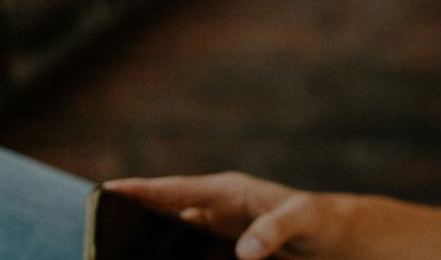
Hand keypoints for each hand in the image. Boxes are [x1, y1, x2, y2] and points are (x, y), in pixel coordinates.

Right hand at [102, 172, 357, 259]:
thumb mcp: (302, 219)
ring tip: (126, 257)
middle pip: (165, 220)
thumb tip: (244, 251)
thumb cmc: (320, 220)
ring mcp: (216, 237)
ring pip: (174, 245)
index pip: (177, 190)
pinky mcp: (222, 256)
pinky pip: (191, 259)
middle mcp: (215, 212)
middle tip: (104, 238)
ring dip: (155, 251)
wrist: (336, 241)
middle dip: (136, 227)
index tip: (109, 189)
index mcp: (228, 192)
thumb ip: (274, 229)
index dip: (143, 190)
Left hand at [103, 172, 440, 259]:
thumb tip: (199, 254)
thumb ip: (233, 253)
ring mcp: (292, 208)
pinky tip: (247, 249)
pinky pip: (293, 220)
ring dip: (199, 201)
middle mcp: (265, 206)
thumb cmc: (328, 256)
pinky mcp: (326, 219)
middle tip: (116, 196)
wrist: (394, 245)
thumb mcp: (276, 257)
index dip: (151, 198)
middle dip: (161, 195)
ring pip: (239, 198)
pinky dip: (269, 232)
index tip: (108, 195)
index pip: (192, 206)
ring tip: (155, 203)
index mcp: (248, 218)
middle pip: (204, 195)